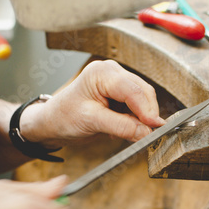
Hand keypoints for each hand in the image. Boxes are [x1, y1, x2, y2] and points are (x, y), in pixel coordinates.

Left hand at [21, 60, 164, 147]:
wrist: (52, 123)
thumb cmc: (63, 117)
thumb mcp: (91, 122)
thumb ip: (121, 126)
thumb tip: (147, 132)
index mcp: (102, 73)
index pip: (134, 90)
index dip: (147, 110)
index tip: (156, 128)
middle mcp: (112, 72)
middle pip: (143, 93)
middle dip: (147, 115)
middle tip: (149, 136)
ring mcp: (117, 82)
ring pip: (143, 100)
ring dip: (143, 118)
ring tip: (132, 133)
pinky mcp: (120, 94)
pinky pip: (138, 106)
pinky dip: (137, 119)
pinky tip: (126, 128)